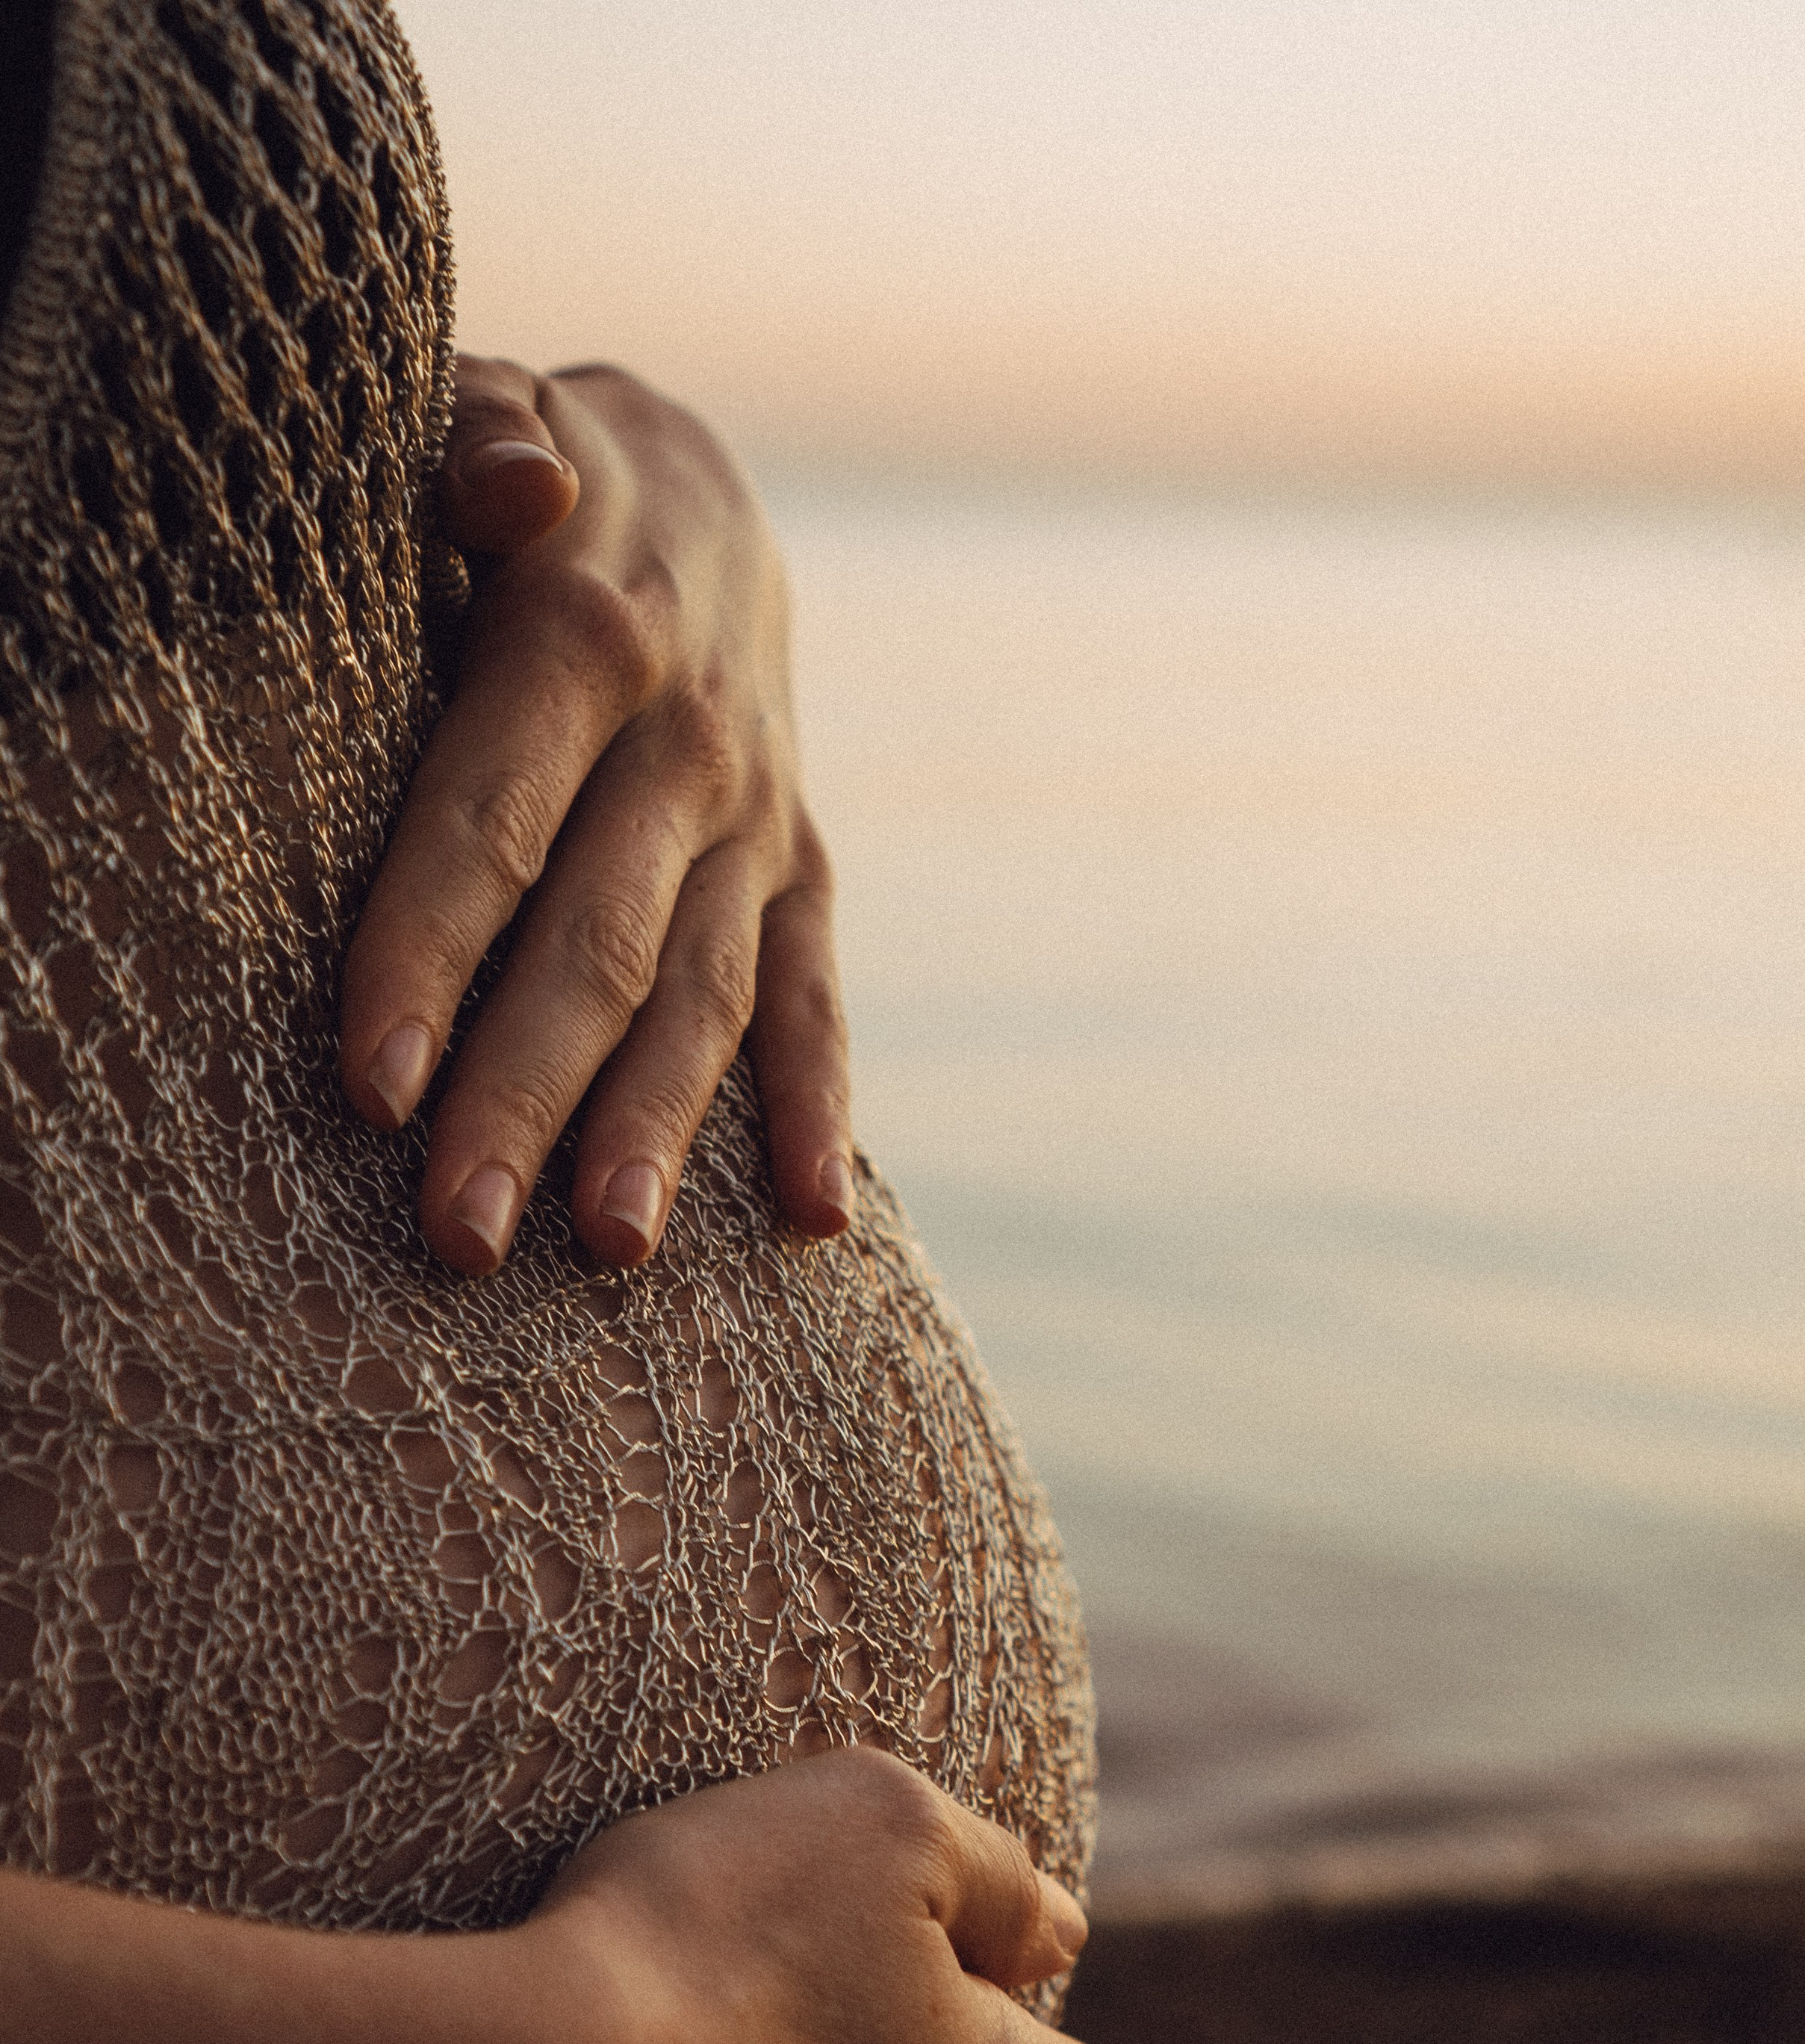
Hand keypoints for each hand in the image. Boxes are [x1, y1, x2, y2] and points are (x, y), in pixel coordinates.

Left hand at [339, 357, 848, 1277]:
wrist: (698, 491)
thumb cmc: (528, 470)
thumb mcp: (491, 411)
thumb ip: (477, 437)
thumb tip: (514, 483)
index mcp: (592, 632)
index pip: (496, 813)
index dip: (432, 947)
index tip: (372, 1082)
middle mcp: (692, 746)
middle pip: (599, 941)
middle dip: (525, 1094)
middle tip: (457, 1234)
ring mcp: (760, 821)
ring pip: (705, 995)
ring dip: (656, 1128)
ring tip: (605, 1255)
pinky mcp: (802, 870)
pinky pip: (816, 999)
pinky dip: (815, 1108)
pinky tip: (804, 1226)